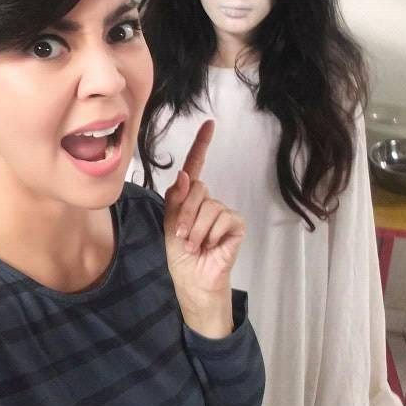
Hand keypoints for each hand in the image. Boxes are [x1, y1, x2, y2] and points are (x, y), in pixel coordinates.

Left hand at [163, 120, 244, 337]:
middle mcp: (209, 201)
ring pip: (207, 206)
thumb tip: (185, 174)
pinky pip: (221, 218)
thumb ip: (176, 200)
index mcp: (190, 199)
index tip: (209, 124)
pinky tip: (211, 247)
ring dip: (195, 230)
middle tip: (182, 237)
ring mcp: (224, 212)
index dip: (202, 145)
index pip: (196, 167)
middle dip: (184, 215)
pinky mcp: (236, 224)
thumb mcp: (169, 226)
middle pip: (196, 189)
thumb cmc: (181, 257)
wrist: (193, 282)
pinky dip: (210, 234)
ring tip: (195, 246)